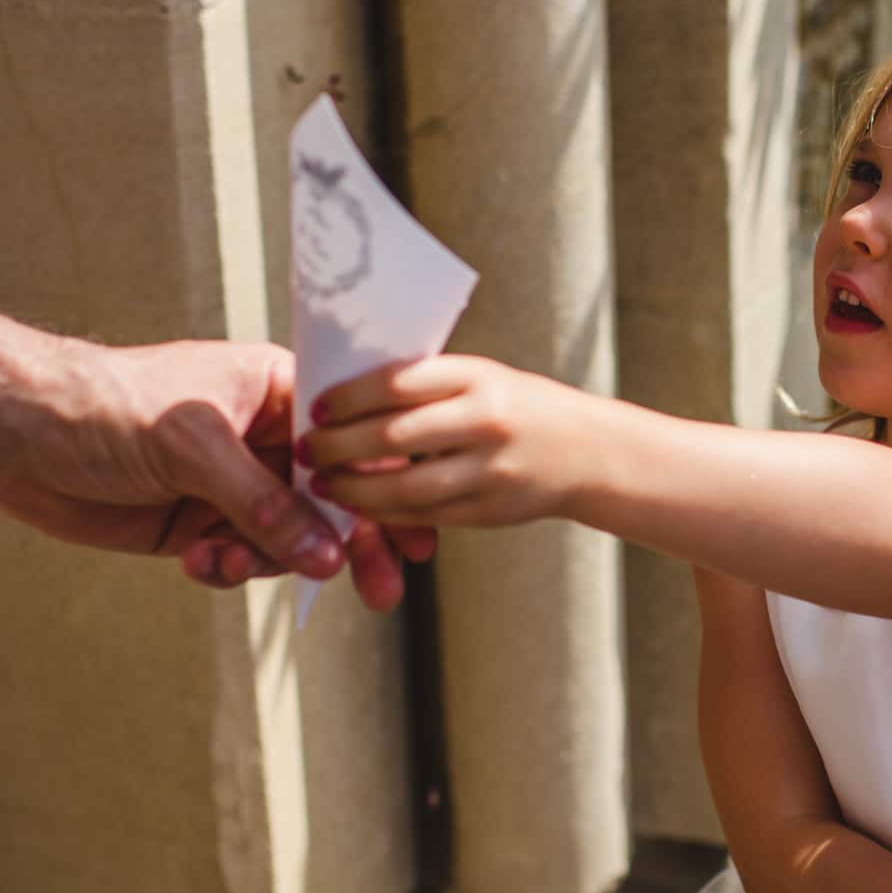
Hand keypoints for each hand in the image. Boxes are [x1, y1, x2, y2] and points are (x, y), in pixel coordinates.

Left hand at [0, 313, 423, 611]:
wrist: (16, 435)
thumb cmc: (107, 405)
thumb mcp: (194, 445)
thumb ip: (263, 502)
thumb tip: (325, 555)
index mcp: (275, 392)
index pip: (350, 438)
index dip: (386, 483)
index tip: (417, 533)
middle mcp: (262, 438)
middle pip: (331, 497)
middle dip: (352, 543)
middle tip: (382, 589)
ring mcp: (229, 484)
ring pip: (286, 538)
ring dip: (270, 561)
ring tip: (230, 565)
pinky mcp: (195, 524)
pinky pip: (239, 558)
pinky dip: (227, 569)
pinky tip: (200, 564)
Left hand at [295, 354, 598, 529]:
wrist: (586, 451)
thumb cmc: (517, 406)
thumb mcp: (481, 379)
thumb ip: (425, 385)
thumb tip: (345, 393)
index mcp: (477, 377)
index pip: (398, 382)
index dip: (348, 397)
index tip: (316, 407)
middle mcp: (485, 421)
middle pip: (393, 436)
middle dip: (338, 445)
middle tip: (305, 449)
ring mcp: (489, 470)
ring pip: (404, 487)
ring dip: (353, 488)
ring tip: (321, 483)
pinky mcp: (488, 511)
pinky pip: (422, 515)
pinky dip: (383, 512)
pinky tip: (358, 505)